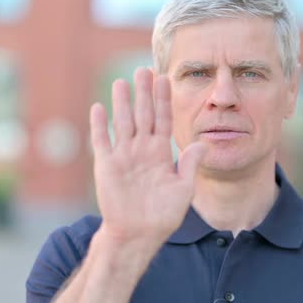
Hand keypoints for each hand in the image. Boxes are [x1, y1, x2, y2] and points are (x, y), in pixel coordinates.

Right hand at [89, 67, 205, 245]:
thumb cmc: (163, 214)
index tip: (165, 78)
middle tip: (143, 69)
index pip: (163, 119)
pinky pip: (102, 141)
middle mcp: (141, 149)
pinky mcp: (106, 166)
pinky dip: (99, 125)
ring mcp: (123, 156)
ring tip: (122, 82)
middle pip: (143, 115)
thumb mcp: (183, 189)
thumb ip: (190, 165)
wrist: (139, 233)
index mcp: (160, 152)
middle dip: (144, 93)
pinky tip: (98, 107)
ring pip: (123, 122)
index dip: (163, 100)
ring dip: (122, 102)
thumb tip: (203, 144)